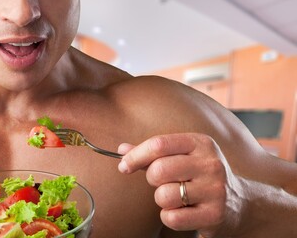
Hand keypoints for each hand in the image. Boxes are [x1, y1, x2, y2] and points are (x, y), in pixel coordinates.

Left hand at [118, 133, 242, 236]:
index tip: (124, 166)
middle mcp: (210, 164)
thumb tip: (122, 149)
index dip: (135, 155)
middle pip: (159, 170)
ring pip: (163, 195)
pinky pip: (171, 218)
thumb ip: (153, 154)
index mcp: (200, 143)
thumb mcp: (184, 157)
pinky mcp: (214, 215)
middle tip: (162, 183)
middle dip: (152, 180)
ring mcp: (214, 190)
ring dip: (162, 200)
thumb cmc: (201, 177)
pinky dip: (169, 217)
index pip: (159, 144)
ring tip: (178, 198)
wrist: (240, 204)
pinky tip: (184, 212)